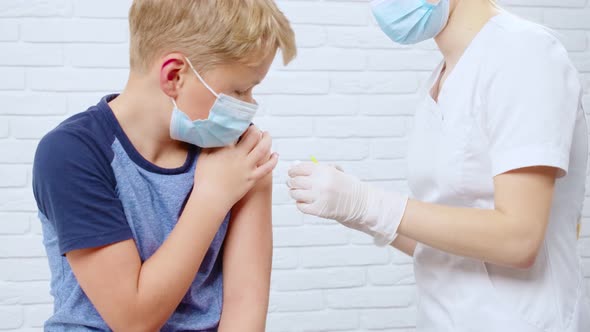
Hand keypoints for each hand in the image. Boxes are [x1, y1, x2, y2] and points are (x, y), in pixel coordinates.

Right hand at [193, 126, 276, 211]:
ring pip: (263, 149)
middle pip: (253, 136)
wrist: (211, 199)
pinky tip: (276, 155)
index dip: (242, 125)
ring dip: (267, 139)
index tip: (242, 124)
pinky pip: (267, 168)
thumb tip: (214, 134)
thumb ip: (210, 144)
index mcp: (227, 148)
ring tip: (267, 135)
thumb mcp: (203, 157)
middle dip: (256, 129)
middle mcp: (240, 156)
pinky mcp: (252, 178)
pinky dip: (273, 160)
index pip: (238, 130)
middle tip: (255, 128)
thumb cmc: (204, 178)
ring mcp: (248, 167)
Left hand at [287, 162, 407, 245]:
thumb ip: (316, 168)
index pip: (299, 168)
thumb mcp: (334, 171)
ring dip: (294, 193)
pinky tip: (304, 202)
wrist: (360, 203)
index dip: (292, 171)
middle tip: (292, 184)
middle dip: (291, 182)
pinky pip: (301, 206)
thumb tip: (295, 166)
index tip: (291, 173)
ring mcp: (319, 197)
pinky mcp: (319, 210)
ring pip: (295, 194)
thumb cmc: (346, 185)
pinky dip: (300, 204)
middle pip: (295, 181)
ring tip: (298, 193)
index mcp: (324, 171)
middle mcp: (320, 183)